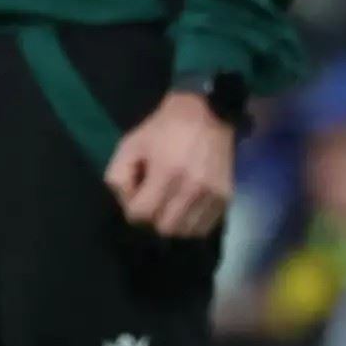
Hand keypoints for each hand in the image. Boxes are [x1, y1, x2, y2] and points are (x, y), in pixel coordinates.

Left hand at [106, 91, 234, 238]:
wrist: (207, 113)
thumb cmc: (163, 128)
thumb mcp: (130, 144)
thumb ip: (118, 176)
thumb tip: (126, 203)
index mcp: (166, 172)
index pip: (141, 214)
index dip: (132, 209)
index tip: (135, 195)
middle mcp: (192, 188)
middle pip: (164, 228)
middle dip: (152, 219)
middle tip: (152, 202)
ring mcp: (212, 195)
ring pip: (186, 232)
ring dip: (173, 223)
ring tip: (169, 205)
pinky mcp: (226, 197)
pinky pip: (205, 227)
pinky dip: (191, 223)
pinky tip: (185, 207)